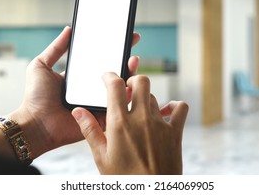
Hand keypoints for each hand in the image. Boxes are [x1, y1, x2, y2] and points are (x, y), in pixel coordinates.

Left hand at [12, 27, 140, 157]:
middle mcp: (91, 89)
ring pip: (119, 87)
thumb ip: (55, 48)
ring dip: (129, 73)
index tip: (121, 36)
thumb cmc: (35, 98)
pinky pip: (117, 105)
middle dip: (125, 58)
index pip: (99, 60)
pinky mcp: (101, 117)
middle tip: (131, 45)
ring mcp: (97, 103)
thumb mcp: (41, 66)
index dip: (111, 49)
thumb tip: (68, 29)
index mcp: (80, 78)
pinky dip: (126, 95)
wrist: (35, 124)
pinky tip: (129, 83)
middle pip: (113, 72)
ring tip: (132, 60)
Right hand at [72, 73, 188, 174]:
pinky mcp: (175, 132)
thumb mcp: (101, 157)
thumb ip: (90, 130)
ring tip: (139, 111)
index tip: (107, 77)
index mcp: (119, 124)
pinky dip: (174, 106)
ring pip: (154, 96)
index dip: (110, 76)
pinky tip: (166, 112)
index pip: (115, 85)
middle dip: (132, 81)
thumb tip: (78, 111)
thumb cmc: (123, 179)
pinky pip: (180, 108)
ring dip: (146, 99)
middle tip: (126, 90)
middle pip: (141, 82)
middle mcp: (141, 119)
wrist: (151, 193)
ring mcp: (160, 124)